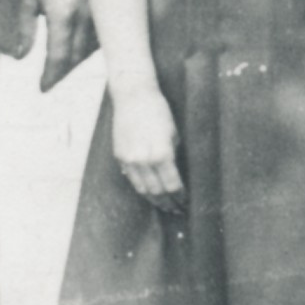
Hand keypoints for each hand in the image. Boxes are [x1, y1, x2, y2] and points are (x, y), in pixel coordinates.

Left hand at [16, 0, 94, 90]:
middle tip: (50, 81)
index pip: (59, 56)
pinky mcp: (104, 4)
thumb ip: (23, 26)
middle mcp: (86, 14)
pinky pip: (100, 34)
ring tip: (61, 69)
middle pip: (76, 56)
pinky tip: (78, 50)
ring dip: (76, 61)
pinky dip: (88, 47)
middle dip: (62, 72)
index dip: (51, 75)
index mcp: (64, 13)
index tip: (42, 88)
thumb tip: (19, 55)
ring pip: (91, 47)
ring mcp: (98, 9)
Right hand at [111, 85, 184, 212]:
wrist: (133, 95)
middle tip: (176, 209)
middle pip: (157, 191)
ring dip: (154, 200)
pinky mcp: (119, 156)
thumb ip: (173, 155)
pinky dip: (141, 188)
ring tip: (163, 206)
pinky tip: (149, 192)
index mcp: (162, 154)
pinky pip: (131, 178)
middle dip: (168, 203)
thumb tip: (175, 174)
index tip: (185, 201)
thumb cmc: (158, 111)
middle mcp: (144, 160)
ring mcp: (129, 159)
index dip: (180, 196)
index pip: (172, 185)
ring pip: (142, 189)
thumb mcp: (173, 134)